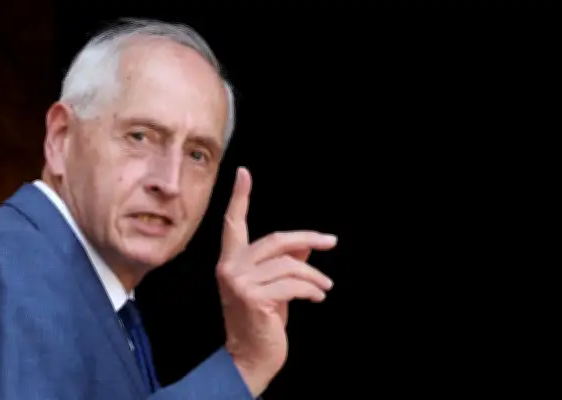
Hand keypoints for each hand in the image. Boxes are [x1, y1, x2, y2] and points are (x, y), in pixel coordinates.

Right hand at [217, 167, 336, 396]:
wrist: (250, 359)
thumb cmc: (261, 323)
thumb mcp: (274, 287)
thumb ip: (285, 263)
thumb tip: (306, 245)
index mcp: (230, 262)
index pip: (234, 224)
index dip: (240, 197)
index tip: (243, 172)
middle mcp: (229, 269)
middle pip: (276, 241)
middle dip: (308, 239)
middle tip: (331, 242)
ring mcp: (239, 283)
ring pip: (290, 264)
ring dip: (314, 276)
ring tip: (325, 286)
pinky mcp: (254, 298)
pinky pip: (294, 284)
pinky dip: (312, 289)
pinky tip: (318, 297)